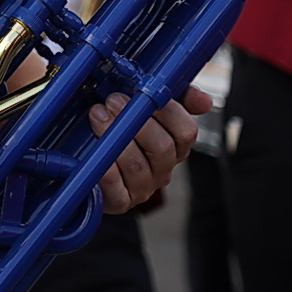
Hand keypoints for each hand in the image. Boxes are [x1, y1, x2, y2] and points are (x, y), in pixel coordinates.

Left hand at [91, 85, 211, 213]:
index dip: (168, 111)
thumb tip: (204, 101)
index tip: (145, 90)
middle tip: (113, 100)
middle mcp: (162, 169)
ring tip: (97, 114)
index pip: (186, 132)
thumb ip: (177, 97)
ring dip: (115, 136)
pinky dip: (106, 169)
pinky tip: (95, 151)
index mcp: (174, 147)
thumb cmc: (117, 128)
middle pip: (162, 147)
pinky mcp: (120, 201)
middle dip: (136, 120)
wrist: (86, 160)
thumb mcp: (144, 107)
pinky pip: (116, 188)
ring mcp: (142, 187)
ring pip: (137, 165)